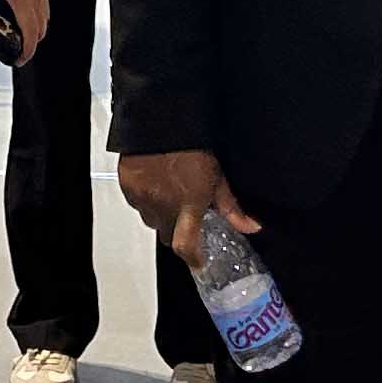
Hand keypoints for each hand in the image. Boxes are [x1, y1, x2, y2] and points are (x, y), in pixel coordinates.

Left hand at [0, 0, 49, 60]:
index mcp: (21, 1)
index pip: (30, 35)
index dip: (26, 52)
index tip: (19, 59)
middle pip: (41, 31)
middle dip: (32, 43)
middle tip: (19, 48)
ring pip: (45, 19)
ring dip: (36, 29)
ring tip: (22, 32)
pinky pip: (44, 6)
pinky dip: (37, 15)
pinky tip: (24, 11)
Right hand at [116, 147, 255, 264]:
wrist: (161, 120)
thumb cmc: (193, 147)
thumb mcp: (217, 177)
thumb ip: (232, 207)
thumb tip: (252, 227)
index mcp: (188, 205)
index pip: (185, 246)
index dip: (192, 258)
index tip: (199, 262)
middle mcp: (163, 206)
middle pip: (168, 236)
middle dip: (177, 231)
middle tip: (185, 214)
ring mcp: (142, 197)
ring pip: (151, 220)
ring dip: (160, 215)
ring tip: (168, 194)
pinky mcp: (128, 187)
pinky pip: (136, 204)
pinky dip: (145, 199)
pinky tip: (154, 183)